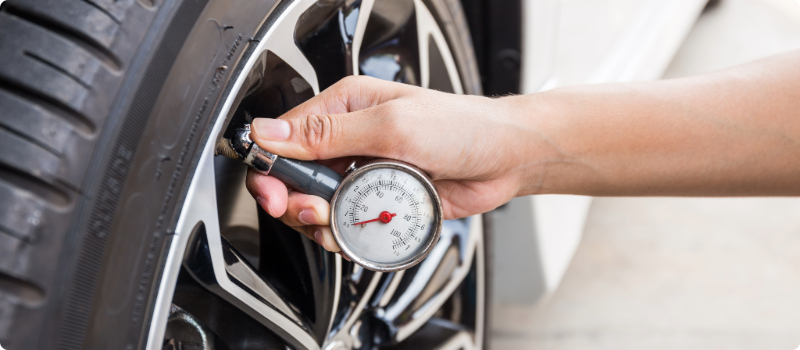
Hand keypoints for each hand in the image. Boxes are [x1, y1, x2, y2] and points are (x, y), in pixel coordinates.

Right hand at [246, 76, 536, 251]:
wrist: (504, 158)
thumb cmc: (461, 127)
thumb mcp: (391, 125)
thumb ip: (329, 133)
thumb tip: (271, 132)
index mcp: (344, 107)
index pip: (284, 137)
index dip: (271, 169)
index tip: (276, 194)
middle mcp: (348, 139)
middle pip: (295, 178)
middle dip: (297, 202)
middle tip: (315, 212)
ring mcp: (363, 172)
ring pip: (318, 206)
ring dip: (323, 223)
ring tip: (340, 223)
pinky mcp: (379, 199)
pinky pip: (347, 223)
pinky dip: (347, 234)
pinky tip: (360, 232)